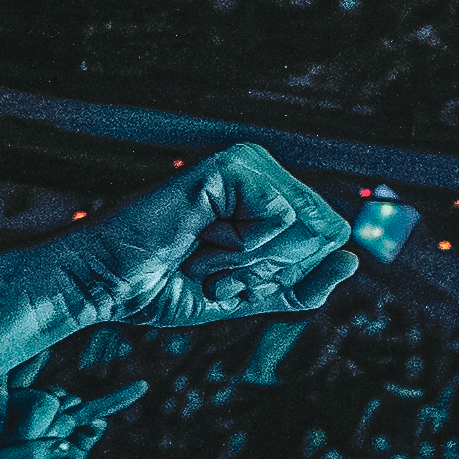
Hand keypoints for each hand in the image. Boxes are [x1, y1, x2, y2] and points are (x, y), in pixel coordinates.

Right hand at [50, 142, 368, 334]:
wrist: (105, 285)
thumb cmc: (163, 285)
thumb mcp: (246, 294)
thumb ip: (300, 285)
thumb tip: (353, 259)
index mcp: (270, 196)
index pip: (332, 238)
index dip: (286, 274)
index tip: (230, 276)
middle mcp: (265, 172)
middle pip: (329, 232)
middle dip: (271, 270)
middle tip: (214, 266)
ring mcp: (249, 164)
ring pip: (309, 227)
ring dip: (252, 262)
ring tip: (204, 252)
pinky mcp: (232, 165)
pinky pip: (282, 218)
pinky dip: (242, 247)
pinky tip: (201, 237)